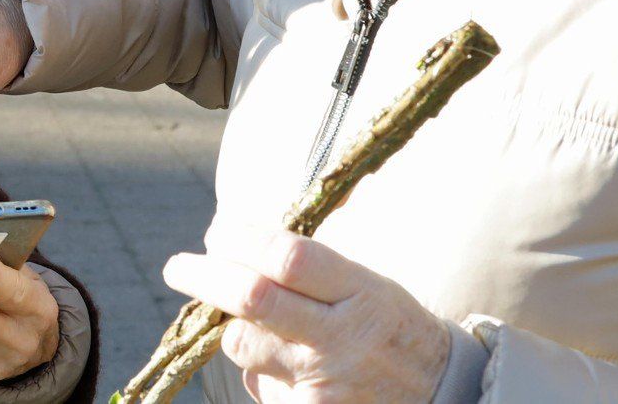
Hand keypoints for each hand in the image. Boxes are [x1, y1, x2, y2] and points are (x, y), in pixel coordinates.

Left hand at [163, 231, 448, 403]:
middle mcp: (341, 337)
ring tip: (233, 317)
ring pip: (244, 347)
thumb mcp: (368, 284)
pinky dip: (255, 370)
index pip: (287, 256)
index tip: (216, 231)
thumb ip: (310, 267)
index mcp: (360, 291)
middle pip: (254, 298)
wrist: (440, 396)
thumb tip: (236, 239)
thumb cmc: (388, 327)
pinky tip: (275, 364)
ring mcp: (324, 383)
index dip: (240, 239)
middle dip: (204, 276)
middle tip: (177, 267)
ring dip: (226, 327)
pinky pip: (260, 386)